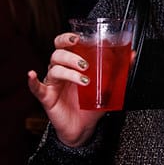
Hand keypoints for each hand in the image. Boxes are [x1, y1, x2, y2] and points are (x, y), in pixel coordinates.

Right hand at [27, 32, 110, 147]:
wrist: (83, 127)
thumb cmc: (92, 103)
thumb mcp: (109, 85)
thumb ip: (119, 69)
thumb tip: (131, 54)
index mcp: (72, 64)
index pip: (65, 44)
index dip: (68, 37)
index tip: (78, 37)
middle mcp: (60, 70)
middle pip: (58, 54)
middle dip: (71, 55)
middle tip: (85, 64)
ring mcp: (52, 83)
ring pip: (54, 68)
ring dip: (69, 72)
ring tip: (84, 80)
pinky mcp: (47, 97)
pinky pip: (36, 87)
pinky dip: (32, 81)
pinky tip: (32, 75)